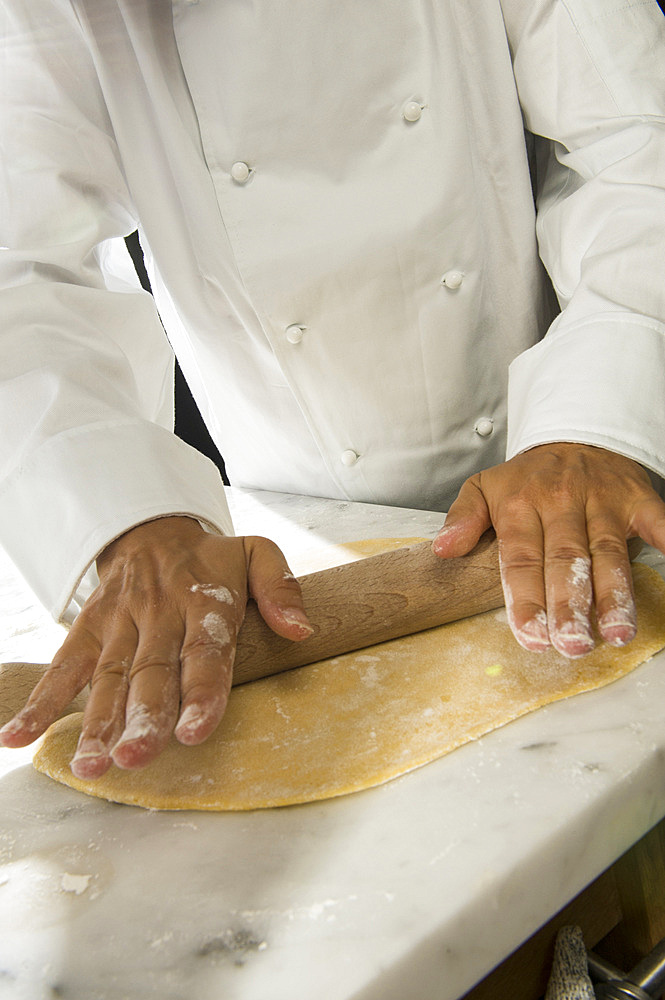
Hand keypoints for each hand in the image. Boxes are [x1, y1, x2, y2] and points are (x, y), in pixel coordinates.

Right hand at [0, 517, 311, 775]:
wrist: (153, 530)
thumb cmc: (213, 558)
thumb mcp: (257, 553)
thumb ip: (280, 589)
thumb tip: (302, 631)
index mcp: (203, 601)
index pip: (204, 651)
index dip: (201, 692)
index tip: (194, 732)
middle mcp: (158, 616)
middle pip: (151, 672)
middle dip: (143, 718)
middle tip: (136, 758)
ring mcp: (119, 624)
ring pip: (107, 677)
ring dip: (96, 722)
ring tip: (91, 765)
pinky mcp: (88, 629)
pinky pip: (63, 665)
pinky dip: (41, 700)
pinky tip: (19, 736)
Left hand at [432, 444, 664, 657]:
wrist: (576, 433)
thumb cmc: (529, 475)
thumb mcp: (485, 486)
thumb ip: (464, 518)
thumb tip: (443, 549)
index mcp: (521, 504)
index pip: (521, 558)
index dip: (525, 599)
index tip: (530, 635)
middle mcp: (561, 503)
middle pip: (565, 560)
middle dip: (569, 605)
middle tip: (571, 644)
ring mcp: (602, 501)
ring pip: (608, 551)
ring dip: (613, 593)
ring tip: (614, 632)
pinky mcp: (637, 499)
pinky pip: (657, 523)